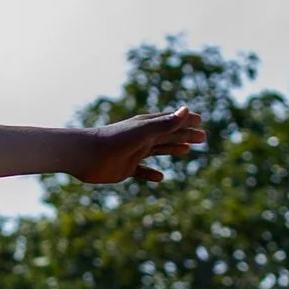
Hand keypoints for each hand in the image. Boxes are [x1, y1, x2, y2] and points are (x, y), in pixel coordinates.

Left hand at [68, 107, 207, 187]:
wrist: (86, 156)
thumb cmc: (114, 141)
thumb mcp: (143, 132)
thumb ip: (165, 124)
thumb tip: (187, 110)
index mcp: (146, 125)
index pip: (171, 121)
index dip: (186, 121)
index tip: (200, 120)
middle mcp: (141, 137)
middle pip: (168, 135)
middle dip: (185, 135)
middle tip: (203, 137)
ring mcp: (134, 152)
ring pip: (158, 150)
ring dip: (173, 149)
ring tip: (187, 150)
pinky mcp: (125, 168)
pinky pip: (142, 171)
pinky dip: (152, 174)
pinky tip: (160, 178)